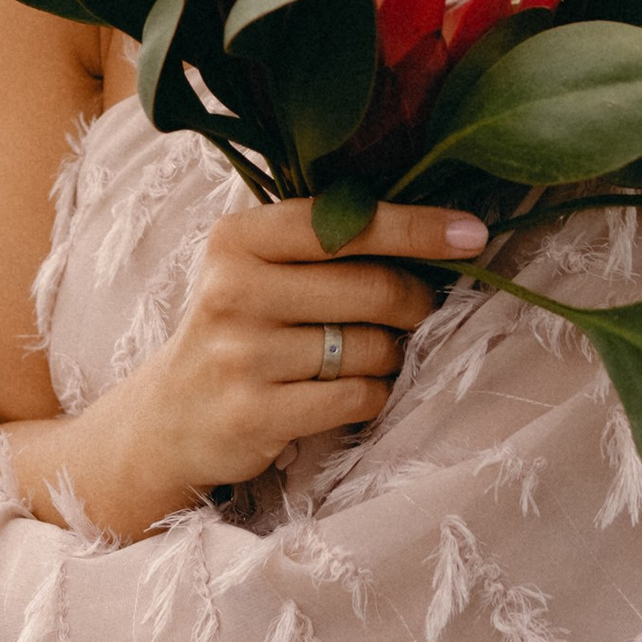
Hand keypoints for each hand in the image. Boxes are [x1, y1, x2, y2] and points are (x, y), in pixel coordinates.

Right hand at [6, 198, 486, 541]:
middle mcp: (232, 290)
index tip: (473, 234)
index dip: (416, 228)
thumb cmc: (237, 328)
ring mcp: (240, 355)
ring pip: (371, 348)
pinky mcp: (255, 413)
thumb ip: (323, 240)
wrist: (168, 418)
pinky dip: (372, 396)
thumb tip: (439, 227)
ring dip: (389, 355)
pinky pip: (358, 398)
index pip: (344, 223)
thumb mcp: (256, 267)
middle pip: (372, 288)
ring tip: (362, 356)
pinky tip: (350, 392)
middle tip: (416, 310)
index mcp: (237, 238)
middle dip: (412, 302)